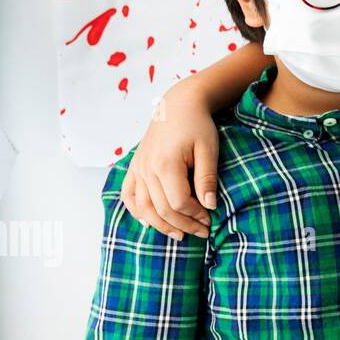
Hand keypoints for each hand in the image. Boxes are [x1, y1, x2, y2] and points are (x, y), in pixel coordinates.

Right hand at [119, 84, 219, 239]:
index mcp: (165, 164)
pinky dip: (137, 212)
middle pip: (161, 209)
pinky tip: (150, 222)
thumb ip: (207, 178)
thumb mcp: (208, 149)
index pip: (178, 202)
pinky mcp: (135, 167)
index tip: (211, 220)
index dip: (195, 215)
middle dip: (183, 224)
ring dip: (161, 225)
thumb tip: (210, 206)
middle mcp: (147, 169)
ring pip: (143, 208)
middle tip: (203, 232)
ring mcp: (138, 169)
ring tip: (180, 235)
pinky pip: (128, 195)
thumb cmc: (197, 125)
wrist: (178, 105)